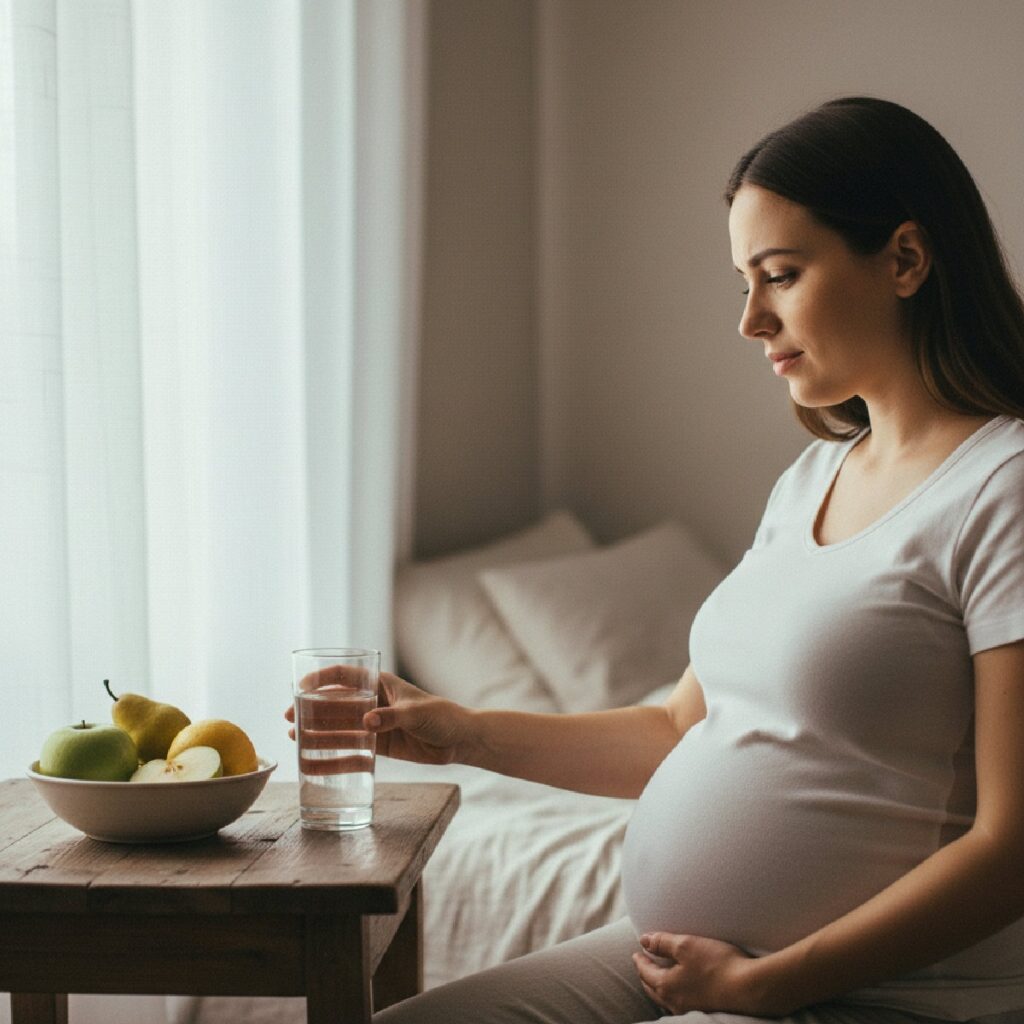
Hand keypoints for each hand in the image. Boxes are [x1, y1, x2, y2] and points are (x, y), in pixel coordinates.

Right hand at [284, 671, 471, 765]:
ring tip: (294, 739)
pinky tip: (315, 764)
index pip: (344, 676)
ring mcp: (374, 724)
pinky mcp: (378, 745)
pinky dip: (334, 757)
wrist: (459, 740)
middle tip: (289, 719)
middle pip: (336, 704)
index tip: (300, 687)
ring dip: (317, 732)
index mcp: (380, 684)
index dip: (321, 679)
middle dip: (311, 710)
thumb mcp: (418, 713)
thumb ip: (392, 717)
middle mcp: (372, 702)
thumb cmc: (442, 716)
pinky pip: (351, 751)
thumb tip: (366, 722)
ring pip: (339, 728)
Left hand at [631, 931, 758, 1015]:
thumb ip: (662, 943)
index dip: (640, 961)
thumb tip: (643, 940)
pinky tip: (681, 992)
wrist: (749, 988)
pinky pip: (680, 1005)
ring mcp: (690, 1010)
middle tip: (643, 966)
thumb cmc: (717, 964)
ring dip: (659, 988)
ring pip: (666, 1000)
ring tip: (659, 978)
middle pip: (653, 989)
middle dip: (646, 976)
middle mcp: (674, 1003)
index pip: (645, 973)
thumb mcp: (686, 945)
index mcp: (666, 986)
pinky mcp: (705, 1012)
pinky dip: (674, 996)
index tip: (636, 953)